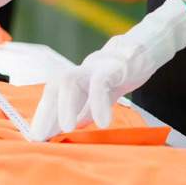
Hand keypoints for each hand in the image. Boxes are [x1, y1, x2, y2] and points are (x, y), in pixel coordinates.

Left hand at [29, 0, 185, 139]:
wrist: (148, 47)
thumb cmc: (124, 70)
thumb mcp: (105, 92)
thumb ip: (90, 106)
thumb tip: (76, 125)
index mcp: (79, 77)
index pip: (54, 93)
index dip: (44, 113)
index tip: (38, 136)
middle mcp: (83, 69)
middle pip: (56, 86)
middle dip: (47, 112)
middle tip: (42, 137)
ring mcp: (97, 66)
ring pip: (71, 81)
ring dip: (65, 106)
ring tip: (65, 129)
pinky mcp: (115, 66)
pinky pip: (101, 84)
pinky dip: (99, 103)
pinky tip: (102, 123)